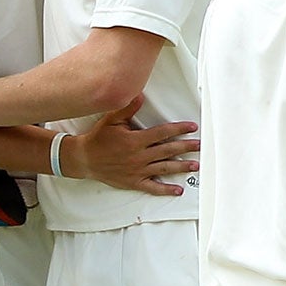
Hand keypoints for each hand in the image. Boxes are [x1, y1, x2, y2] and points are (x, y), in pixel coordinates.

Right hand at [68, 97, 199, 196]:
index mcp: (135, 140)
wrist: (85, 159)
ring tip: (195, 165)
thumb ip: (127, 108)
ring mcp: (137, 171)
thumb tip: (140, 95)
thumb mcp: (111, 120)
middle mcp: (139, 156)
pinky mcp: (134, 182)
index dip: (179, 129)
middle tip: (200, 146)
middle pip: (168, 150)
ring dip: (181, 167)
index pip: (163, 133)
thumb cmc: (98, 139)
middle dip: (186, 147)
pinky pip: (153, 188)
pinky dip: (166, 190)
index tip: (192, 127)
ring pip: (164, 168)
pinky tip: (178, 189)